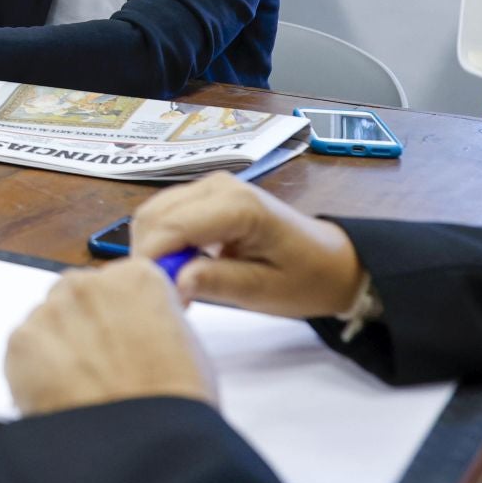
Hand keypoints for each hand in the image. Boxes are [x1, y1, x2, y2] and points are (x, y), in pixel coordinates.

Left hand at [4, 258, 214, 415]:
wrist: (143, 447)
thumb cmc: (174, 404)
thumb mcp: (186, 348)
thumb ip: (154, 322)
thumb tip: (141, 330)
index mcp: (136, 277)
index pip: (117, 281)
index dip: (118, 314)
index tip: (121, 337)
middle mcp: (89, 284)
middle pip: (76, 296)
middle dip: (84, 326)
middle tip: (99, 369)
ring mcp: (51, 311)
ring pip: (48, 324)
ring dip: (58, 349)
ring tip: (80, 392)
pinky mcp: (21, 343)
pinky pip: (24, 353)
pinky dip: (34, 374)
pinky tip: (59, 399)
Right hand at [130, 172, 364, 317]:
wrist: (332, 260)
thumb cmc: (306, 278)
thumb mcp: (265, 290)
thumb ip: (219, 282)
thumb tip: (175, 283)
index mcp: (238, 206)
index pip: (171, 226)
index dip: (152, 261)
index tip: (151, 297)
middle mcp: (218, 185)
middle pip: (153, 216)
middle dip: (149, 256)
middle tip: (163, 296)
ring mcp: (211, 186)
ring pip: (153, 213)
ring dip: (154, 249)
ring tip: (174, 285)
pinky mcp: (206, 195)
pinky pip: (166, 214)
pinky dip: (163, 242)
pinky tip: (182, 268)